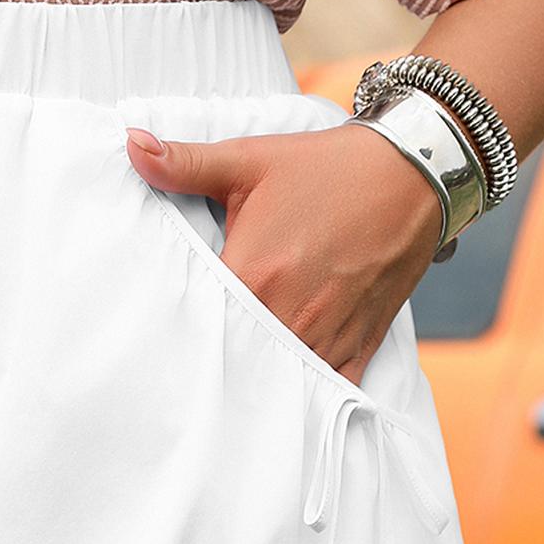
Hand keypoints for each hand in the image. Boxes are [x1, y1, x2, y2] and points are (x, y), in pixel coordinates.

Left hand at [123, 121, 443, 385]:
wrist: (414, 172)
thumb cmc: (325, 167)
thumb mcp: (250, 160)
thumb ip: (185, 162)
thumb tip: (129, 143)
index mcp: (255, 274)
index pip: (200, 322)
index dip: (177, 333)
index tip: (156, 339)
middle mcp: (291, 313)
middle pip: (237, 359)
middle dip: (213, 364)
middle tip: (181, 376)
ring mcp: (329, 333)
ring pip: (280, 381)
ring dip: (256, 383)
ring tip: (224, 394)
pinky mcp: (360, 343)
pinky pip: (328, 389)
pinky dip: (305, 395)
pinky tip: (280, 400)